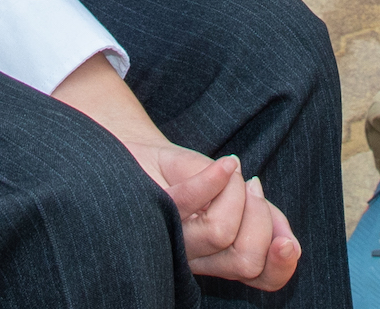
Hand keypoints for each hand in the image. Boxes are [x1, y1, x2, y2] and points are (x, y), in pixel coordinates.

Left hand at [127, 142, 299, 290]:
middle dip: (260, 220)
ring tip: (229, 170)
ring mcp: (175, 238)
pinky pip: (189, 202)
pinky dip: (214, 179)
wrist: (140, 150)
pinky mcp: (157, 210)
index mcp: (222, 258)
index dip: (281, 266)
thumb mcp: (236, 194)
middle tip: (251, 187)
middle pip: (245, 260)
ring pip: (220, 231)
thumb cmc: (189, 174)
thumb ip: (265, 217)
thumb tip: (289, 239)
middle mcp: (198, 258)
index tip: (288, 241)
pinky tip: (227, 163)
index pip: (261, 279)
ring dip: (235, 192)